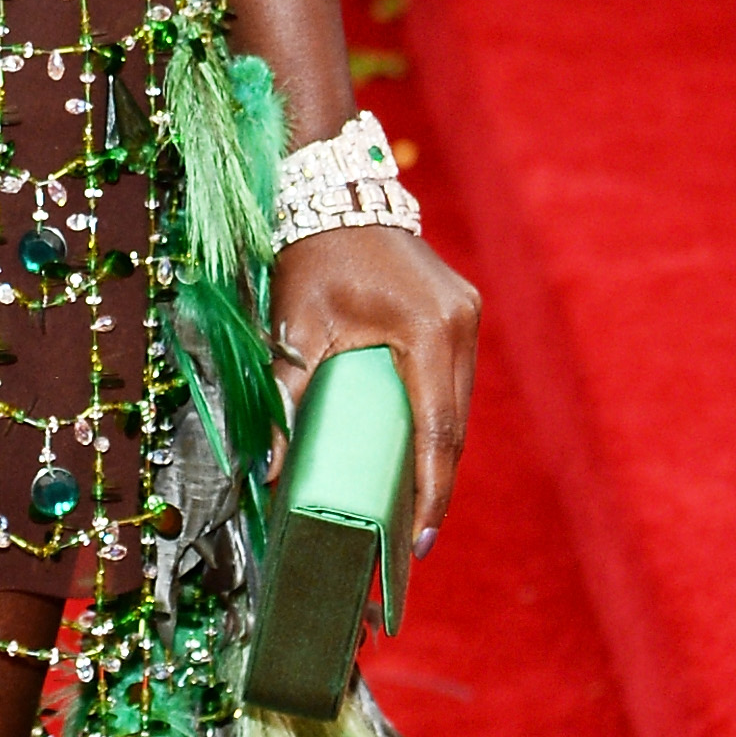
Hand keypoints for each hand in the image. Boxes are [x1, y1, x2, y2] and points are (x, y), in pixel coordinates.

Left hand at [275, 223, 480, 553]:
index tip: (419, 542)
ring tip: (414, 509)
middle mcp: (460, 325)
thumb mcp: (295, 328)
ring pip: (458, 405)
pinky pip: (452, 381)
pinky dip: (436, 419)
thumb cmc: (312, 257)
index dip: (430, 492)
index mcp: (428, 331)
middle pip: (454, 425)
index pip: (437, 430)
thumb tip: (269, 470)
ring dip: (439, 455)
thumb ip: (287, 397)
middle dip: (435, 486)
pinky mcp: (460, 313)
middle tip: (412, 542)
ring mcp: (466, 317)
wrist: (335, 194)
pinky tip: (418, 453)